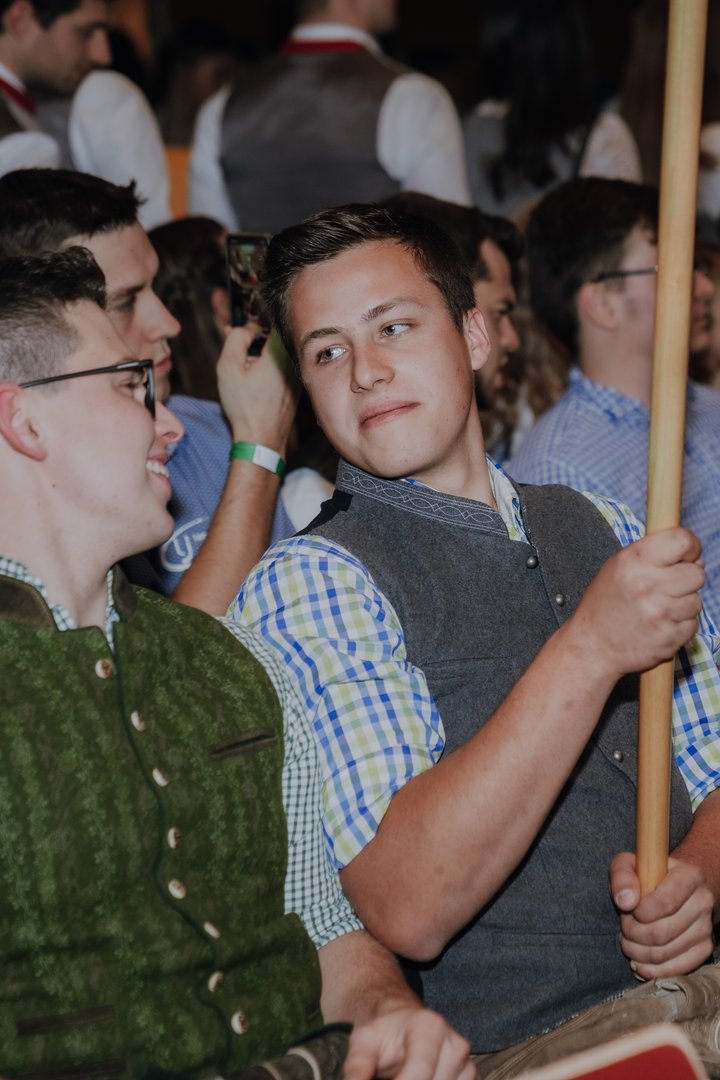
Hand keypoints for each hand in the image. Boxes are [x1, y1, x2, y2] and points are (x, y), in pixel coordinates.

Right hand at [216, 322, 297, 451]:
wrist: (262, 439)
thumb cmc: (244, 406)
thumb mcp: (228, 366)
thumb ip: (236, 337)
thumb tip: (246, 327)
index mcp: (279, 351)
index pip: (274, 316)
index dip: (258, 310)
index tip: (246, 310)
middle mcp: (293, 359)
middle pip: (277, 332)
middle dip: (257, 329)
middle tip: (237, 333)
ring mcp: (297, 372)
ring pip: (280, 349)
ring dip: (263, 346)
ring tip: (244, 356)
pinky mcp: (297, 384)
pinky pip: (283, 364)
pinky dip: (270, 362)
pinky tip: (254, 372)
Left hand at [343, 1006, 472, 1079]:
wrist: (402, 1027)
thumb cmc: (383, 1034)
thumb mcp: (362, 1043)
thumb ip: (357, 1069)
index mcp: (430, 1026)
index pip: (419, 1073)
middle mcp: (455, 1045)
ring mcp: (466, 1065)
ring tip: (396, 1076)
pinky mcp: (469, 1079)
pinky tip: (412, 1079)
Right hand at [571, 527, 703, 680]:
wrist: (592, 646)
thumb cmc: (604, 605)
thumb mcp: (617, 567)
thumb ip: (654, 555)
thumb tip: (696, 559)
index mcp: (634, 561)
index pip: (682, 540)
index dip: (690, 547)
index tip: (685, 556)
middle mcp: (647, 584)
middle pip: (697, 574)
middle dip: (687, 579)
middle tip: (668, 587)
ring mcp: (659, 613)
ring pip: (696, 601)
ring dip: (683, 605)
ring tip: (658, 608)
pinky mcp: (668, 637)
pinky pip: (692, 625)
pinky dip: (680, 626)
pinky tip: (659, 625)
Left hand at [611, 851, 714, 978]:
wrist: (680, 886)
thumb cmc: (650, 875)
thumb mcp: (630, 863)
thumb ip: (622, 876)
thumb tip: (625, 902)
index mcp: (689, 876)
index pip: (666, 903)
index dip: (641, 912)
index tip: (629, 910)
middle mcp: (703, 902)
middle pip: (662, 933)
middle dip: (633, 934)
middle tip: (624, 926)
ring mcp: (706, 928)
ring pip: (666, 953)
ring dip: (638, 953)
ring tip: (628, 941)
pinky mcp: (704, 949)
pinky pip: (677, 969)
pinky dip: (652, 970)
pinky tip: (638, 962)